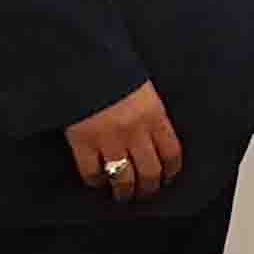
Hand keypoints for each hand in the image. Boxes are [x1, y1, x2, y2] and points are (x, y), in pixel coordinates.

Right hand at [64, 80, 182, 201]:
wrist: (81, 59)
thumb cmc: (112, 70)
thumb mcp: (142, 88)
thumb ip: (150, 114)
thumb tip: (155, 140)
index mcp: (154, 114)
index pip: (171, 153)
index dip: (171, 171)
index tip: (168, 177)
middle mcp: (135, 130)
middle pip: (149, 172)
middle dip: (149, 187)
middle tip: (145, 192)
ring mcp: (108, 139)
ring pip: (124, 179)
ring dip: (125, 191)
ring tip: (123, 195)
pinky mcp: (83, 142)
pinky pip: (92, 173)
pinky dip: (97, 181)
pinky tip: (98, 181)